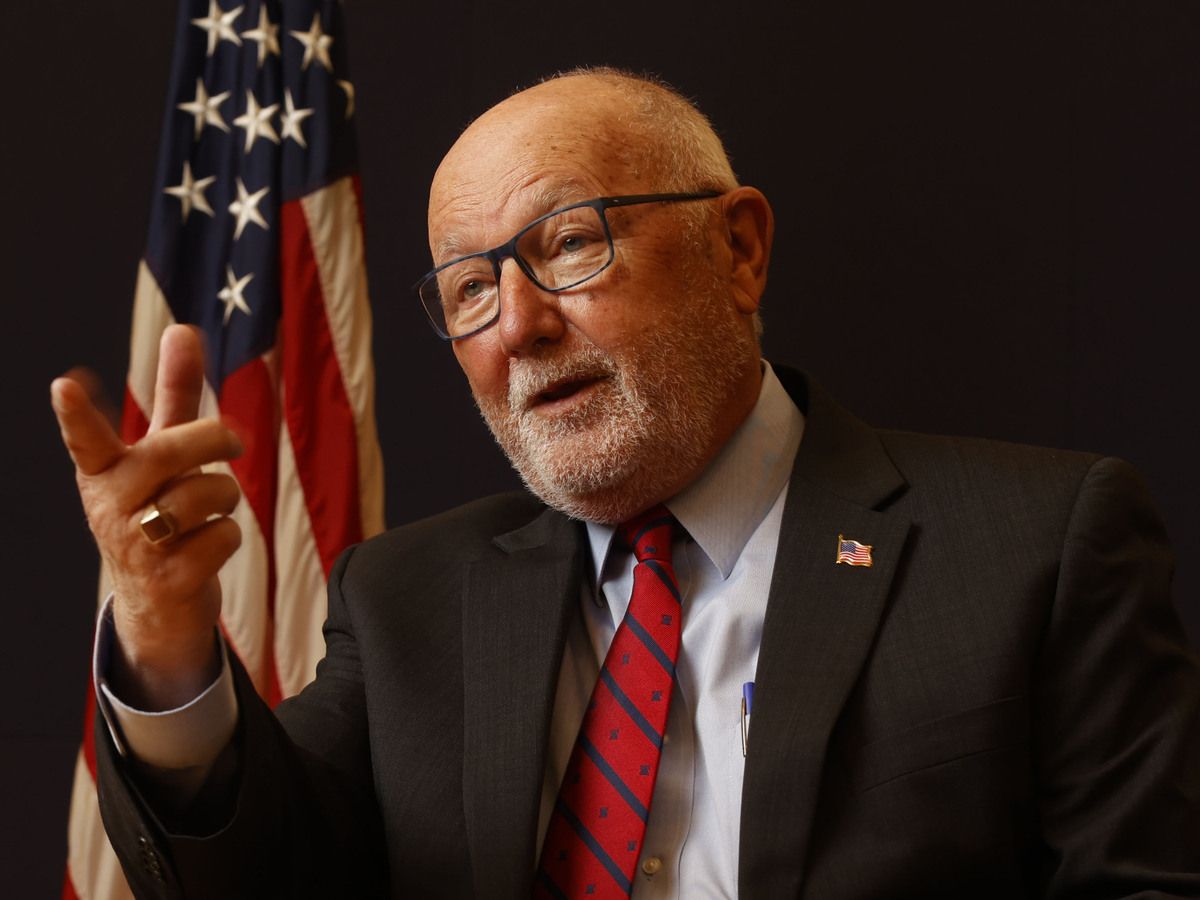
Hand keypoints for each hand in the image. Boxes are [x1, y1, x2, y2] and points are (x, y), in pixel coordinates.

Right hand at [51, 325, 243, 709]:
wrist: (158, 600)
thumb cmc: (159, 506)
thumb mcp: (164, 452)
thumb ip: (174, 393)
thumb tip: (183, 328)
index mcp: (105, 471)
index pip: (87, 439)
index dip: (77, 414)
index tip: (64, 386)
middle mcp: (111, 506)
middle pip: (169, 452)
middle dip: (214, 439)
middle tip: (236, 441)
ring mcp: (136, 546)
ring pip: (206, 493)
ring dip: (226, 497)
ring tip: (209, 510)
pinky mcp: (169, 579)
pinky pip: (224, 536)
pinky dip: (230, 536)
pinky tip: (208, 547)